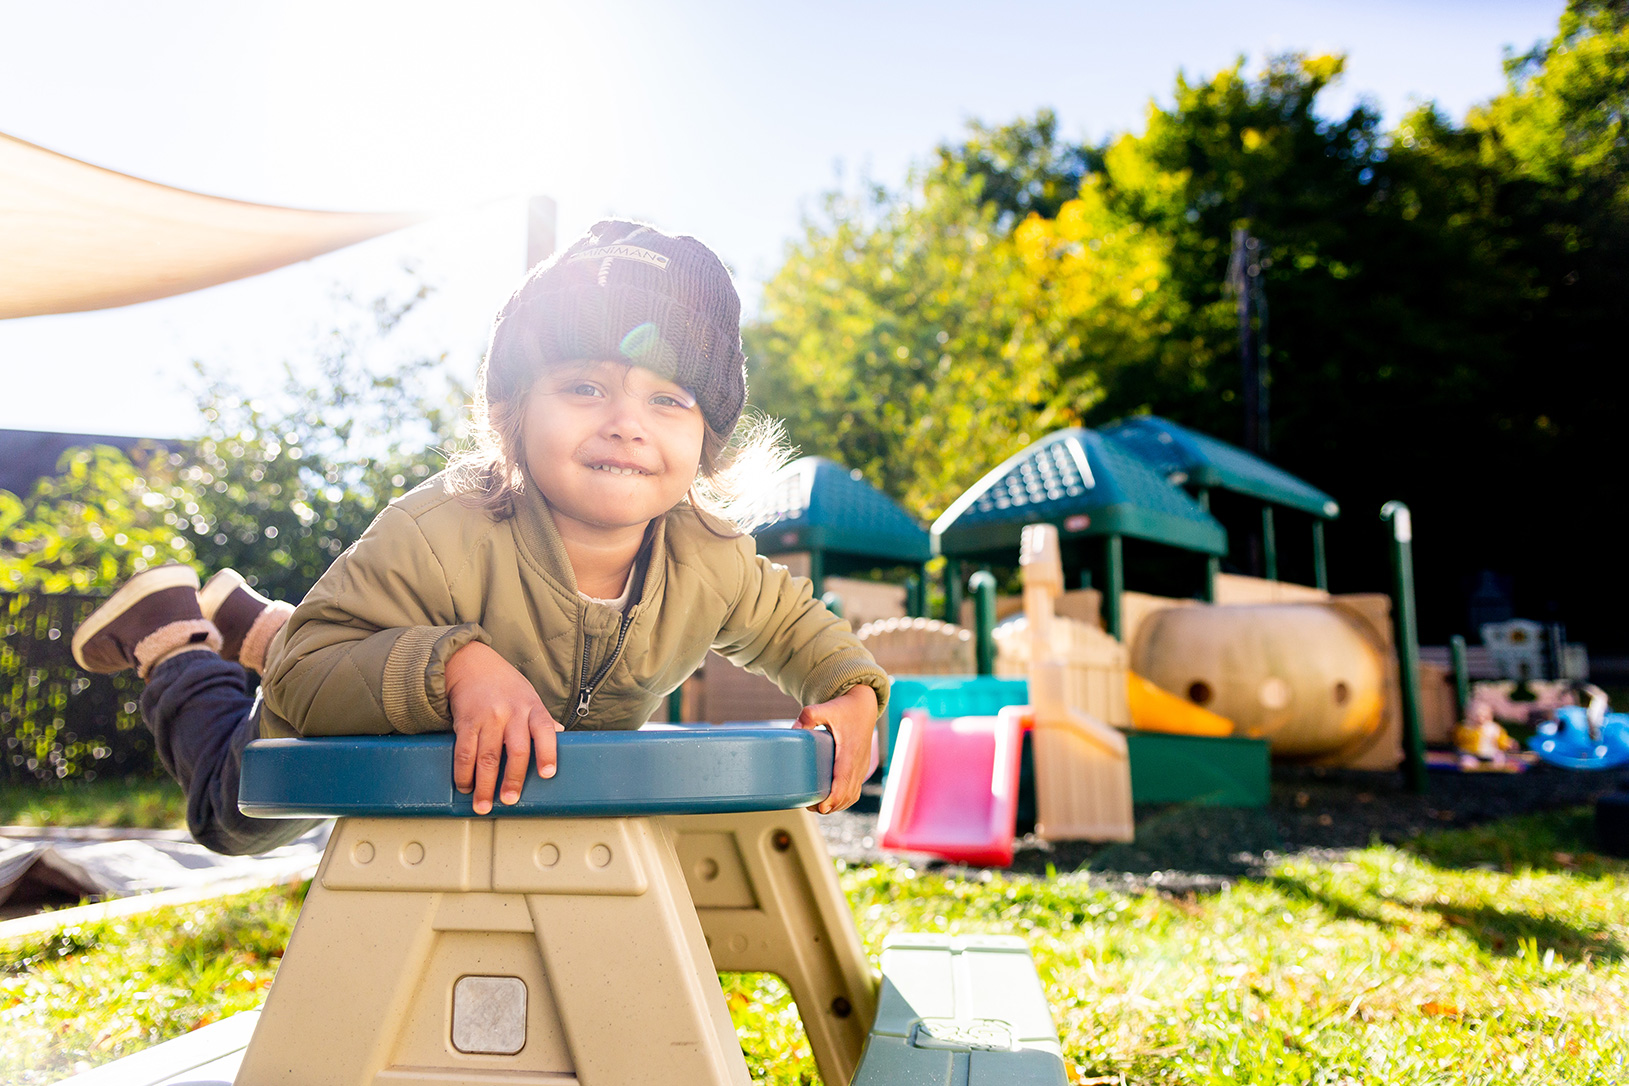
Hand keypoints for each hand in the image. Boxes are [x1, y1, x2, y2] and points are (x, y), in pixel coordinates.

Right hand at [445, 641, 561, 814]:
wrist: (471, 664)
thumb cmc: (505, 686)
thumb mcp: (530, 697)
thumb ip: (541, 720)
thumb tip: (561, 736)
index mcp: (532, 707)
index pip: (545, 730)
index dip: (548, 753)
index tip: (548, 774)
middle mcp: (511, 712)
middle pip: (516, 750)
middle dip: (513, 779)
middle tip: (509, 800)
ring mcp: (488, 717)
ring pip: (488, 757)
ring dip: (484, 785)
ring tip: (483, 804)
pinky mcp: (466, 722)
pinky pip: (464, 752)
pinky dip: (463, 773)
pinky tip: (465, 786)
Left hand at [796, 683, 878, 813]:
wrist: (865, 707)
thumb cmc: (845, 708)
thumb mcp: (826, 708)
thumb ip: (808, 716)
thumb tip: (793, 730)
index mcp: (850, 751)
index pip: (844, 780)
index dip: (834, 797)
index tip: (822, 807)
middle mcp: (859, 763)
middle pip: (847, 794)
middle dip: (830, 805)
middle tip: (810, 807)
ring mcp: (862, 768)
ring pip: (852, 796)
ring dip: (837, 805)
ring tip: (816, 807)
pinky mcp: (862, 769)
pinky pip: (855, 791)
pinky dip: (844, 800)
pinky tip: (831, 803)